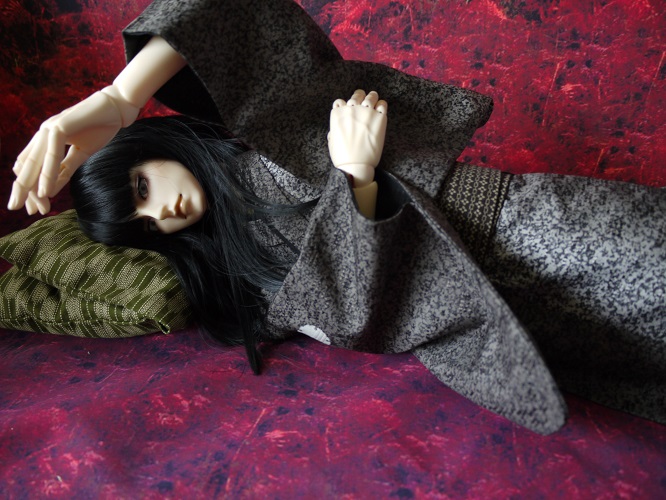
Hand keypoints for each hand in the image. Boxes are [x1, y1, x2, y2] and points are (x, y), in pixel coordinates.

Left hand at [8, 86, 138, 214]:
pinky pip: (51, 154)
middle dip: (21, 188)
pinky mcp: (61, 126)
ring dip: (31, 184)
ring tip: (31, 204)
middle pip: (26, 164)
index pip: (31, 166)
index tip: (34, 207)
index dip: (28, 186)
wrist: (116, 108)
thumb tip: (50, 191)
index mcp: (46, 139)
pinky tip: (46, 190)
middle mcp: (43, 133)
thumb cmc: (100, 128)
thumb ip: (65, 170)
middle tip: (16, 208)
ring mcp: (50, 128)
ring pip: (35, 161)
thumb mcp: (81, 154)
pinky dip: (47, 173)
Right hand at [328, 89, 387, 186]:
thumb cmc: (342, 157)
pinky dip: (381, 105)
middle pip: (357, 95)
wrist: (356, 165)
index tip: (348, 109)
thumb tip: (335, 130)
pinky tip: (380, 109)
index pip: (340, 102)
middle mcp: (352, 110)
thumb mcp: (331, 142)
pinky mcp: (379, 118)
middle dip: (359, 98)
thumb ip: (333, 131)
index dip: (345, 105)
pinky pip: (382, 104)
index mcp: (338, 114)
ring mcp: (366, 112)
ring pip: (371, 96)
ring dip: (372, 98)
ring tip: (373, 101)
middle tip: (363, 103)